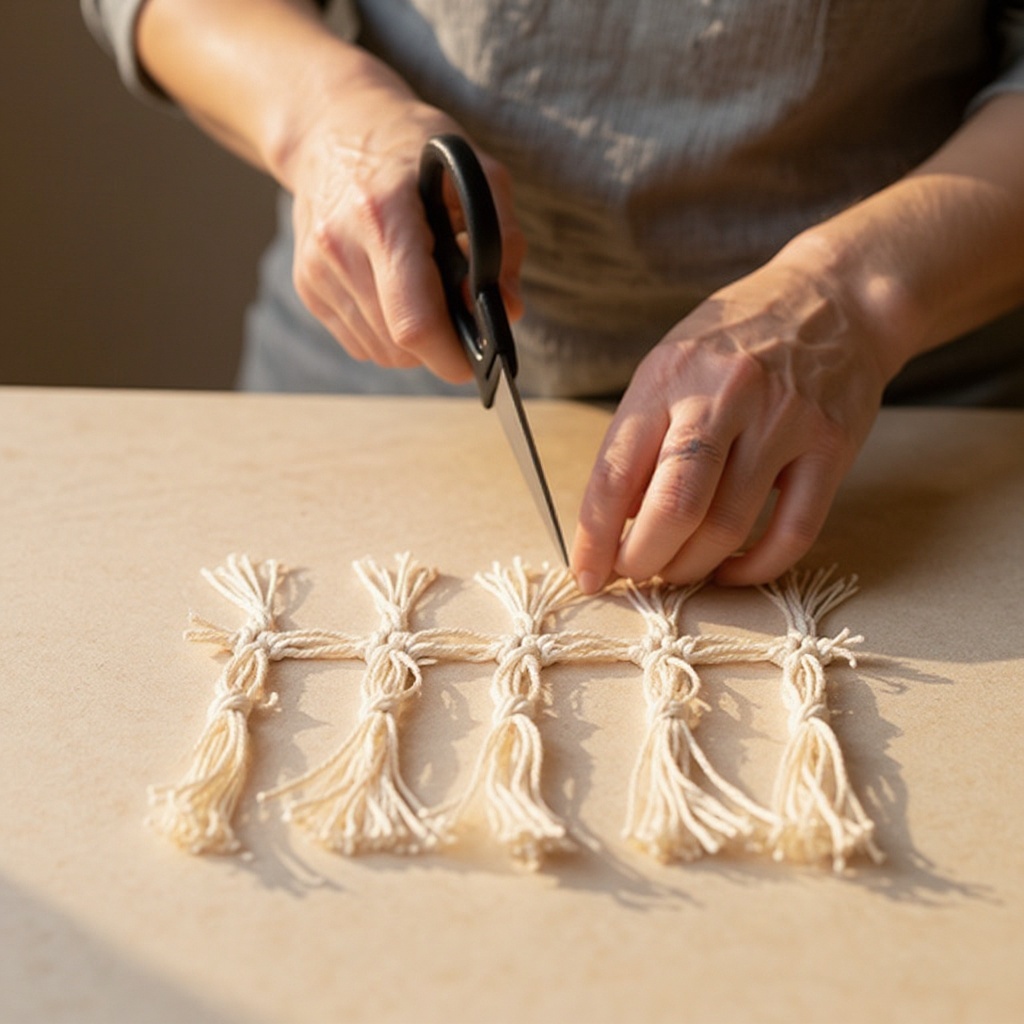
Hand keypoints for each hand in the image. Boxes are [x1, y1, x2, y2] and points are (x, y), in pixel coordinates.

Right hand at [284, 84, 524, 381]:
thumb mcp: (476, 172)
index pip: (414, 321)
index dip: (451, 355)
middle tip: (461, 314)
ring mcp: (317, 270)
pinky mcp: (308, 287)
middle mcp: (339, 247)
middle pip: (399, 345)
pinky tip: (397, 291)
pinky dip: (388, 333)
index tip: (476, 360)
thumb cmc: (412, 148)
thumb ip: (502, 241)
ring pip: (381, 352)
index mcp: (383, 215)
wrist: (331, 126)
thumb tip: (506, 310)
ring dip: (414, 342)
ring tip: (427, 290)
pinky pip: (361, 342)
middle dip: (440, 345)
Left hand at [570, 256, 889, 590]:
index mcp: (668, 380)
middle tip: (636, 575)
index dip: (595, 538)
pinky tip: (734, 571)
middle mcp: (723, 398)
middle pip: (672, 508)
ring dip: (694, 568)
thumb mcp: (671, 367)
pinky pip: (792, 532)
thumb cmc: (737, 340)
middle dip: (643, 561)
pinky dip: (757, 567)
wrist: (835, 298)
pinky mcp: (831, 447)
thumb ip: (642, 438)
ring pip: (727, 527)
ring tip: (679, 572)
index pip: (615, 475)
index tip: (588, 574)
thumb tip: (619, 521)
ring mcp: (782, 423)